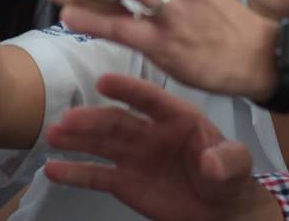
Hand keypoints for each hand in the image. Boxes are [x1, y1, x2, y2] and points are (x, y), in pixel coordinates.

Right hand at [44, 74, 278, 220]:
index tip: (104, 81)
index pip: (150, 99)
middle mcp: (150, 132)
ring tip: (52, 134)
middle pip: (117, 122)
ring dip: (76, 138)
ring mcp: (134, 156)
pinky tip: (53, 168)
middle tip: (67, 119)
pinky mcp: (124, 181)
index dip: (128, 89)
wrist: (219, 208)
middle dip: (92, 119)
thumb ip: (227, 160)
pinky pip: (96, 176)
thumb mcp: (236, 165)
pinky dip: (74, 172)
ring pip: (101, 144)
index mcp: (178, 117)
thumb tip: (210, 162)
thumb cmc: (229, 176)